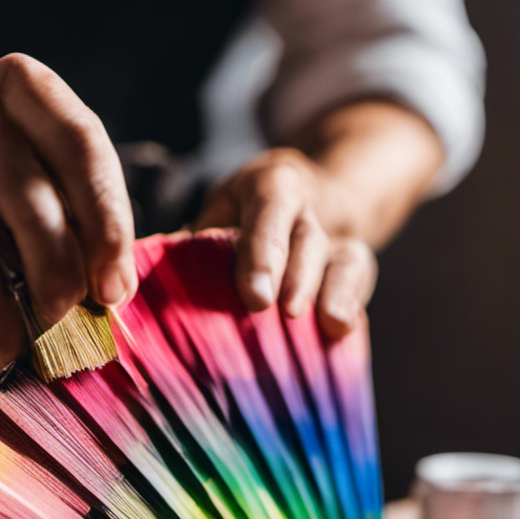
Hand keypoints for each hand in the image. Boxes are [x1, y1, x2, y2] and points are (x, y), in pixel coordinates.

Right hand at [0, 54, 136, 384]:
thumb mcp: (43, 213)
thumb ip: (76, 243)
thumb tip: (103, 298)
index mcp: (12, 88)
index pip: (73, 136)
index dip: (102, 218)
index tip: (112, 291)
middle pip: (2, 171)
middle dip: (43, 258)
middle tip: (58, 321)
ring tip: (3, 352)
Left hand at [193, 148, 377, 337]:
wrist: (306, 196)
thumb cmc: (241, 215)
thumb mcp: (216, 212)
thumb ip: (197, 244)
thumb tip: (159, 284)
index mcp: (269, 185)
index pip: (269, 211)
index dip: (262, 253)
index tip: (254, 298)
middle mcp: (308, 207)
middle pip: (307, 238)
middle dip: (298, 277)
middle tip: (286, 312)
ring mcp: (336, 235)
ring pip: (343, 258)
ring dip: (337, 292)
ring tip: (331, 324)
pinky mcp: (356, 263)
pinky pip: (360, 282)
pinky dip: (353, 306)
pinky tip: (343, 333)